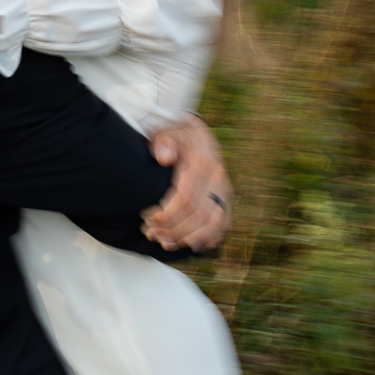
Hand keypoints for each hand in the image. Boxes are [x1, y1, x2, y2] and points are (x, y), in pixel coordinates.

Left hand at [141, 114, 231, 252]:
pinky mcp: (226, 198)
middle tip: (151, 233)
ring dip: (189, 238)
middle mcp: (218, 178)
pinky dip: (208, 238)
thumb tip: (164, 157)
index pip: (185, 199)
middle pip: (200, 216)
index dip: (166, 215)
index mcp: (202, 162)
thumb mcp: (165, 133)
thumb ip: (163, 143)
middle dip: (173, 230)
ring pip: (215, 224)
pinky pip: (224, 224)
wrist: (194, 131)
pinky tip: (189, 244)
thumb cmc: (174, 135)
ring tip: (165, 242)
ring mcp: (225, 189)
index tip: (148, 219)